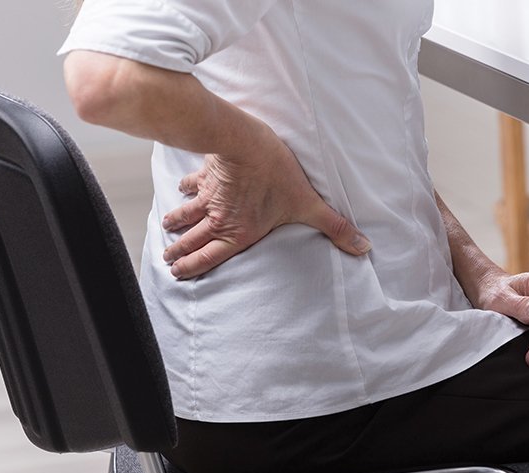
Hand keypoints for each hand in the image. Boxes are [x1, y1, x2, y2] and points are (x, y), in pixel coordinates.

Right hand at [161, 124, 370, 278]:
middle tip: (168, 259)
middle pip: (193, 240)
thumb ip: (334, 227)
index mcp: (237, 232)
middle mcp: (218, 219)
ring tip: (166, 229)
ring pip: (187, 214)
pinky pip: (190, 184)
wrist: (246, 142)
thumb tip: (362, 247)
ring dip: (176, 223)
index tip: (179, 273)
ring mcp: (208, 197)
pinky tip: (179, 189)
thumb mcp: (309, 205)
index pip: (209, 257)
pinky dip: (183, 189)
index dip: (193, 267)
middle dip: (179, 251)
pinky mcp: (205, 174)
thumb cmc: (276, 174)